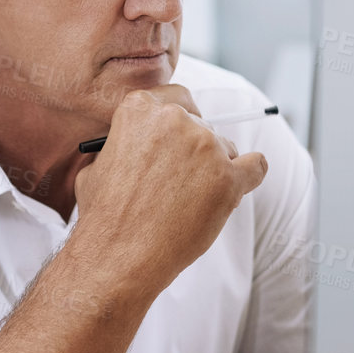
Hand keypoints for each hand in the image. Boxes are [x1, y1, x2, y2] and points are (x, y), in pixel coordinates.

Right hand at [72, 85, 267, 294]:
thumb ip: (124, 144)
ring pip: (227, 147)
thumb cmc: (104, 216)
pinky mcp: (229, 177)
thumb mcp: (98, 164)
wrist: (119, 255)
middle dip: (196, 149)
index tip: (180, 137)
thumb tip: (139, 145)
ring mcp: (206, 147)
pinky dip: (250, 175)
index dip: (182, 118)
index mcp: (140, 109)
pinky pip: (256, 166)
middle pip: (203, 124)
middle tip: (183, 179)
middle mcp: (176, 120)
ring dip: (216, 168)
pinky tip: (239, 186)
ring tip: (192, 200)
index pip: (178, 97)